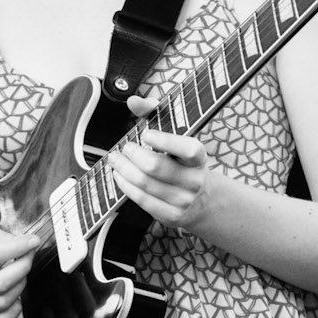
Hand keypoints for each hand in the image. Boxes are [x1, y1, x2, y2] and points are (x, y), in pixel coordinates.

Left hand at [112, 92, 212, 230]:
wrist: (202, 200)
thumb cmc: (182, 163)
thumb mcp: (175, 137)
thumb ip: (154, 113)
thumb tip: (133, 101)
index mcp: (199, 159)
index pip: (189, 149)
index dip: (166, 141)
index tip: (146, 134)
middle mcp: (194, 180)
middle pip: (156, 167)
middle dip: (133, 155)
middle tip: (124, 148)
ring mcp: (183, 201)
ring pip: (144, 184)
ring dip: (123, 169)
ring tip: (115, 160)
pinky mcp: (171, 216)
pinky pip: (142, 200)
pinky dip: (125, 186)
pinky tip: (119, 176)